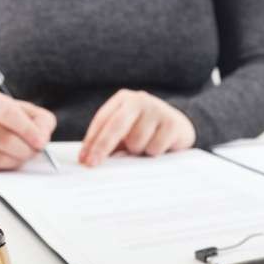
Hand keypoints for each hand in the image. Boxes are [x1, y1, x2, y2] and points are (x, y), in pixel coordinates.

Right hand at [0, 88, 56, 171]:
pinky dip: (5, 169)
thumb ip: (41, 121)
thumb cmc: (3, 119)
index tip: (40, 142)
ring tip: (21, 154)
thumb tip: (42, 138)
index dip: (27, 130)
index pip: (7, 113)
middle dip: (26, 149)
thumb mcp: (25, 111)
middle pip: (3, 139)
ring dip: (17, 160)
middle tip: (33, 150)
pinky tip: (7, 160)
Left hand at [79, 90, 195, 166]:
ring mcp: (157, 109)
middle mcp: (139, 100)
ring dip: (137, 151)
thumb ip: (109, 142)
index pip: (102, 120)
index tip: (84, 160)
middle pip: (116, 125)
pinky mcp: (172, 123)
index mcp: (123, 100)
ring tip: (144, 148)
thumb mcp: (126, 133)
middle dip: (102, 146)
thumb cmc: (146, 133)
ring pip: (136, 141)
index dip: (91, 141)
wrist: (180, 128)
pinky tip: (159, 147)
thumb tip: (89, 160)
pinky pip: (154, 147)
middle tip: (93, 164)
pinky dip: (153, 153)